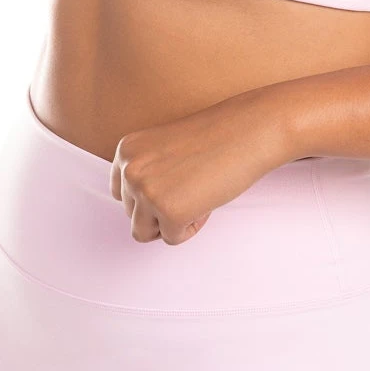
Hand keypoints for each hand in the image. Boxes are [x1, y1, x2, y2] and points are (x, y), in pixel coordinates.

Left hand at [109, 92, 292, 244]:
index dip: (149, 196)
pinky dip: (192, 227)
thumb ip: (146, 173)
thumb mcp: (164, 150)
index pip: (121, 194)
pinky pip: (172, 239)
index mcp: (126, 151)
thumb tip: (140, 210)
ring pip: (144, 233)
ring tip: (196, 195)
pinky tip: (206, 200)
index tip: (174, 183)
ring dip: (171, 222)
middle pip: (132, 216)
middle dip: (161, 210)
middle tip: (192, 186)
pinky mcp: (169, 211)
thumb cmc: (216, 139)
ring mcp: (146, 191)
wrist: (248, 132)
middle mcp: (129, 170)